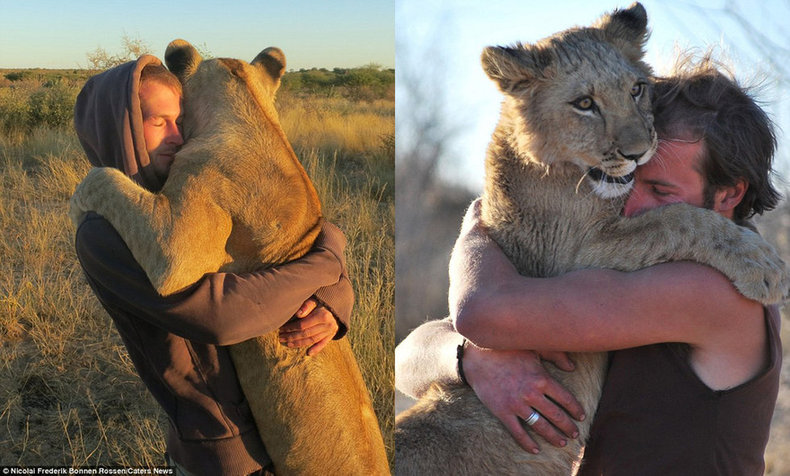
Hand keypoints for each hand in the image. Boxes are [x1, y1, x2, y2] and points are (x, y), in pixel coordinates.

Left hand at [278, 298, 338, 355]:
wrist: (339, 301)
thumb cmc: (323, 299)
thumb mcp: (316, 298)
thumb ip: (307, 305)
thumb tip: (298, 314)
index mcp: (323, 316)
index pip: (303, 325)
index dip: (291, 328)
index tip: (281, 329)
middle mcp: (328, 325)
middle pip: (306, 334)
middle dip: (292, 337)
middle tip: (281, 338)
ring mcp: (330, 331)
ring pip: (312, 340)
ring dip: (299, 343)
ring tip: (288, 344)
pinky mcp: (332, 334)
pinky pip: (323, 343)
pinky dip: (316, 349)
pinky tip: (308, 353)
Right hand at [462, 343, 584, 453]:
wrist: (477, 357)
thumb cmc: (507, 350)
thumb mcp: (533, 348)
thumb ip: (555, 355)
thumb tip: (572, 367)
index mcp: (541, 378)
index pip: (565, 399)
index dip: (576, 409)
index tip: (581, 416)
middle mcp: (532, 394)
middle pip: (556, 415)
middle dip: (568, 427)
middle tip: (575, 434)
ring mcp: (517, 404)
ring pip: (540, 426)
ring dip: (553, 437)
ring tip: (561, 442)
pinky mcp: (502, 412)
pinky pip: (518, 432)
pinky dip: (527, 443)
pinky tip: (536, 449)